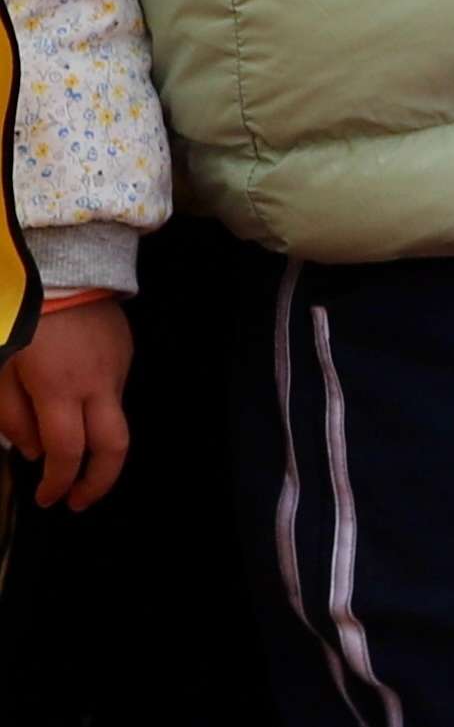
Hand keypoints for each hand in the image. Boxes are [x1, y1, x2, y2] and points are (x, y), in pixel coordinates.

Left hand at [0, 295, 130, 511]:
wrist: (62, 268)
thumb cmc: (21, 322)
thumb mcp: (1, 371)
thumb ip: (13, 417)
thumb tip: (33, 452)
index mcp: (61, 391)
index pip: (67, 453)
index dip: (57, 483)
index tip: (48, 498)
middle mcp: (98, 384)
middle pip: (115, 447)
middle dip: (100, 482)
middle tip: (80, 500)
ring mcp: (117, 367)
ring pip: (116, 420)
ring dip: (97, 446)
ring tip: (73, 455)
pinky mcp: (125, 352)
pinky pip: (114, 391)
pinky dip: (98, 411)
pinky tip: (77, 403)